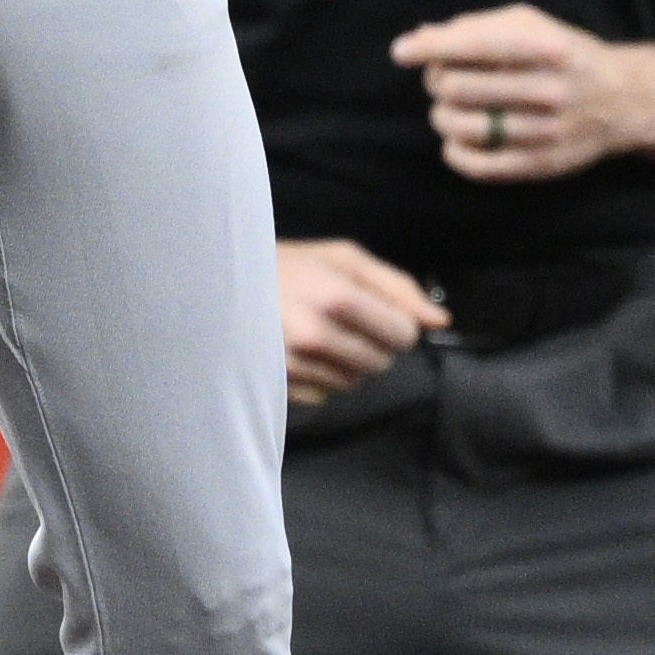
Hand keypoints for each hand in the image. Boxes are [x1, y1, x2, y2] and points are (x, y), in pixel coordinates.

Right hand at [277, 239, 441, 405]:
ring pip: (353, 382)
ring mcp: (292, 365)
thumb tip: (440, 321)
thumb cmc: (286, 265)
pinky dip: (318, 378)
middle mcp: (314, 334)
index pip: (402, 333)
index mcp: (335, 296)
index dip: (395, 323)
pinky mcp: (275, 386)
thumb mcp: (342, 258)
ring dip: (345, 362)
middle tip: (340, 320)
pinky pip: (322, 396)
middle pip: (380, 361)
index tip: (376, 314)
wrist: (214, 284)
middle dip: (370, 343)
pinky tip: (298, 352)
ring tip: (317, 333)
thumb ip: (397, 287)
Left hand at [397, 4, 654, 184]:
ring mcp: (547, 132)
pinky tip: (455, 141)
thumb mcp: (534, 25)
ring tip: (449, 108)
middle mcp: (550, 90)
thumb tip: (421, 37)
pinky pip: (479, 167)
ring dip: (441, 116)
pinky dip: (454, 153)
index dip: (431, 48)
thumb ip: (479, 26)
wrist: (626, 100)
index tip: (401, 52)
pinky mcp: (542, 165)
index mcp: (547, 48)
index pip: (476, 46)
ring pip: (463, 128)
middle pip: (460, 87)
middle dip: (437, 81)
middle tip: (442, 79)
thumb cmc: (567, 55)